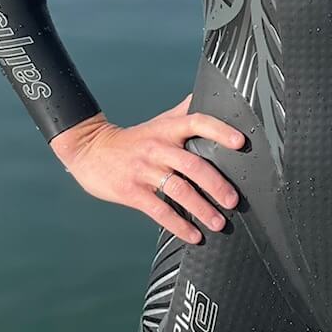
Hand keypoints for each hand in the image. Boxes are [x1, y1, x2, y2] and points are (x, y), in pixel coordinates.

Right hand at [49, 95, 245, 244]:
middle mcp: (158, 147)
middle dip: (216, 185)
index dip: (220, 130)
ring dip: (202, 209)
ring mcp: (145, 170)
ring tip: (219, 222)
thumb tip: (214, 95)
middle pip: (193, 164)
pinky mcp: (132, 192)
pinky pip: (160, 211)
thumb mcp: (160, 121)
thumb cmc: (134, 138)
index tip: (240, 143)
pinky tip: (194, 236)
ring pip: (179, 190)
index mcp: (168, 129)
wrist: (91, 151)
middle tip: (234, 200)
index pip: (198, 122)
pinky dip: (179, 225)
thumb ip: (186, 111)